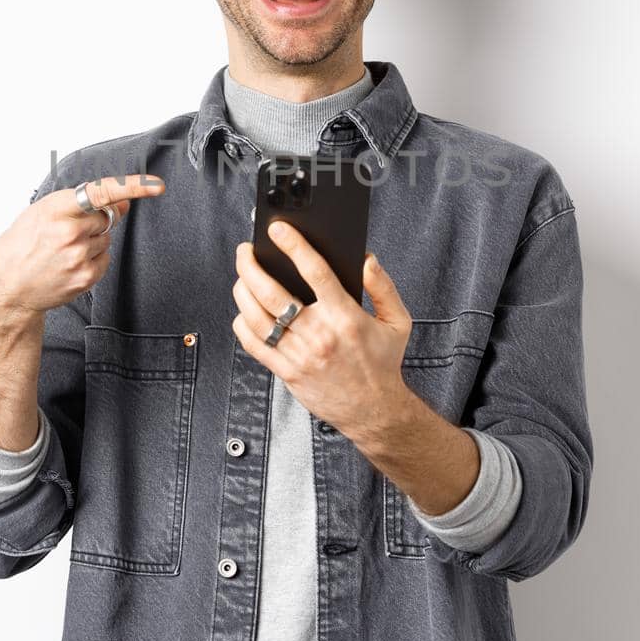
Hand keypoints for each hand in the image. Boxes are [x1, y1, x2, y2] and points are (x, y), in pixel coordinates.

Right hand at [0, 173, 165, 327]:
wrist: (8, 287)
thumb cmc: (22, 246)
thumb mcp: (43, 212)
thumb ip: (83, 204)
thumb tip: (123, 203)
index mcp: (55, 209)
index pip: (102, 192)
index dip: (132, 187)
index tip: (154, 185)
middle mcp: (69, 231)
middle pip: (107, 217)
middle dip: (96, 220)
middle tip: (70, 231)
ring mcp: (79, 256)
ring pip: (106, 238)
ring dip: (92, 241)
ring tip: (63, 251)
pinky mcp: (86, 276)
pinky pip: (105, 258)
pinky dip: (92, 259)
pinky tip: (69, 263)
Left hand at [232, 220, 413, 437]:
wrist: (373, 411)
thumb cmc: (382, 365)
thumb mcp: (398, 322)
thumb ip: (383, 286)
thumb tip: (366, 260)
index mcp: (345, 317)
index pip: (315, 271)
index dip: (294, 245)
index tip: (279, 228)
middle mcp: (318, 335)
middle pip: (272, 293)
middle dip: (251, 265)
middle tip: (246, 250)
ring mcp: (298, 355)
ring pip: (256, 317)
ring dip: (242, 290)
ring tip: (241, 276)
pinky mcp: (286, 372)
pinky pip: (254, 344)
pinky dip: (242, 323)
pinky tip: (244, 310)